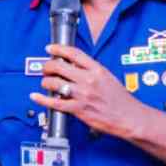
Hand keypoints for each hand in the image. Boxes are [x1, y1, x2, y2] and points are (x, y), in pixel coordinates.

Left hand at [30, 44, 149, 138]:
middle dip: (47, 66)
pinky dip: (42, 99)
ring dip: (45, 82)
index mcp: (97, 70)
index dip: (58, 49)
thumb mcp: (108, 77)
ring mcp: (82, 94)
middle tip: (45, 68)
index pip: (74, 53)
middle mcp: (88, 80)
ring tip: (45, 83)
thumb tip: (74, 66)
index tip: (50, 48)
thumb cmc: (120, 99)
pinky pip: (54, 103)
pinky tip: (35, 96)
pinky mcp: (79, 109)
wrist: (129, 117)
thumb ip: (91, 71)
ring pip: (54, 83)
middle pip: (59, 66)